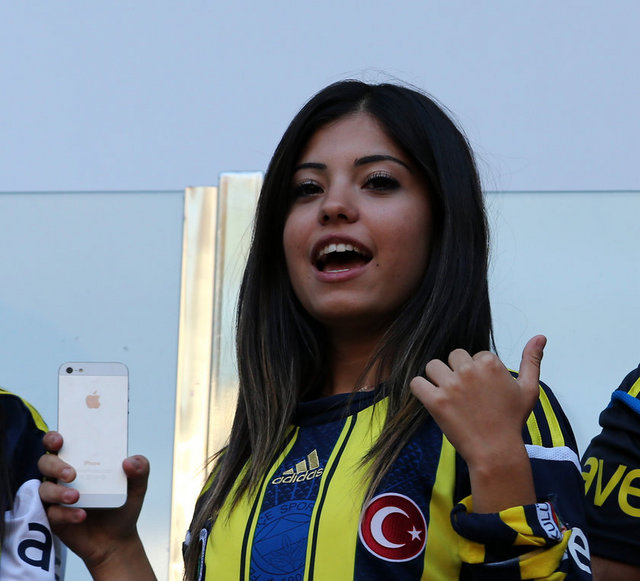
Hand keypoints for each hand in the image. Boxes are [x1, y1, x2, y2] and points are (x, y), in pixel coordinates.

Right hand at [38, 431, 154, 578]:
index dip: (54, 438)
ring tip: (77, 496)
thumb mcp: (138, 485)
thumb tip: (129, 462)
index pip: (59, 443)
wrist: (117, 539)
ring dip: (59, 491)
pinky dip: (65, 513)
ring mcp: (56, 497)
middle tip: (72, 474)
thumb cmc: (123, 504)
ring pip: (44, 488)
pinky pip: (51, 513)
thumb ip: (141, 468)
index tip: (60, 440)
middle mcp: (63, 476)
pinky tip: (82, 515)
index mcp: (81, 460)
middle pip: (46, 462)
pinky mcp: (53, 518)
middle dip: (55, 465)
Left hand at [410, 335, 545, 511]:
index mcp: (490, 364)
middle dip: (457, 371)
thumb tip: (540, 336)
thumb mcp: (529, 389)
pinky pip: (416, 383)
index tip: (483, 390)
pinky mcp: (435, 401)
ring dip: (438, 378)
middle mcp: (469, 370)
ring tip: (449, 396)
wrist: (496, 451)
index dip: (478, 371)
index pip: (475, 354)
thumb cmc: (512, 420)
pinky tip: (431, 398)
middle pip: (453, 356)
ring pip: (433, 366)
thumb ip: (532, 360)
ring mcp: (451, 385)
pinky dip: (420, 389)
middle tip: (466, 394)